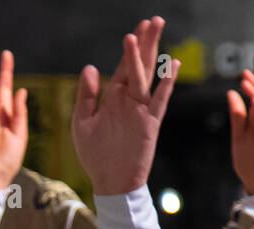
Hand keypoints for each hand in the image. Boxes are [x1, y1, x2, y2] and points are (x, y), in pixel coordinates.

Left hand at [72, 16, 177, 195]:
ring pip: (148, 76)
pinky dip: (166, 84)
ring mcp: (141, 111)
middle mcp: (129, 100)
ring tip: (157, 30)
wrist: (110, 183)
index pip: (123, 67)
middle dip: (146, 42)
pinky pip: (159, 101)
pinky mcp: (150, 124)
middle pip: (139, 65)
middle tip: (154, 20)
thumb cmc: (95, 155)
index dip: (130, 48)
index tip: (136, 29)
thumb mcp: (82, 122)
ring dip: (153, 53)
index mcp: (112, 97)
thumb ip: (86, 95)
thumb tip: (90, 67)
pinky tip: (172, 65)